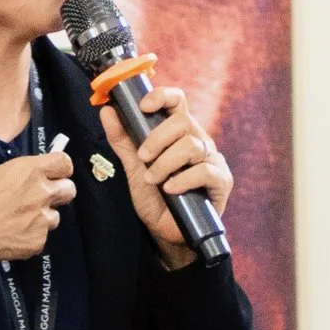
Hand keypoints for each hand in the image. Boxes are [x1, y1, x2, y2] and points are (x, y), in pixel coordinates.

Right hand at [0, 141, 76, 290]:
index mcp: (31, 171)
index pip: (64, 163)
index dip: (60, 167)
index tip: (52, 171)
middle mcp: (42, 193)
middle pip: (69, 190)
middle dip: (59, 192)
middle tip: (41, 195)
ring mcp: (42, 220)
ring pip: (55, 217)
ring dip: (43, 216)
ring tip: (22, 218)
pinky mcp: (37, 242)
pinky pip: (41, 238)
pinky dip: (31, 236)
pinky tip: (14, 235)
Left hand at [98, 84, 232, 270]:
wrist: (165, 232)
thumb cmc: (154, 197)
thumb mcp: (133, 167)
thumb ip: (122, 140)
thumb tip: (107, 110)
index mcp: (179, 133)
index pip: (177, 101)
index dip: (162, 97)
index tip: (143, 107)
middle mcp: (198, 141)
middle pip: (184, 120)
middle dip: (157, 138)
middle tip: (142, 157)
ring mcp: (212, 160)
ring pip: (192, 146)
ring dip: (165, 163)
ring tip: (152, 180)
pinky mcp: (221, 181)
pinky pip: (205, 171)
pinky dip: (183, 180)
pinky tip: (170, 190)